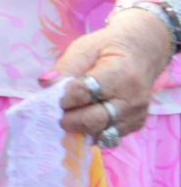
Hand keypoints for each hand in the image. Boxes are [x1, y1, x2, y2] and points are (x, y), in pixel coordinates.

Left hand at [44, 9, 171, 143]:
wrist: (141, 53)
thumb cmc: (107, 49)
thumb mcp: (84, 48)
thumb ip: (65, 67)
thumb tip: (45, 84)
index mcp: (120, 74)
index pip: (84, 93)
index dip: (64, 97)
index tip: (53, 95)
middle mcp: (132, 98)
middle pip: (93, 120)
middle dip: (69, 119)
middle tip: (57, 113)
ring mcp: (136, 114)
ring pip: (101, 134)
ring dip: (80, 129)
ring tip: (70, 116)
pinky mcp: (136, 125)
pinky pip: (109, 137)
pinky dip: (92, 132)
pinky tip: (84, 120)